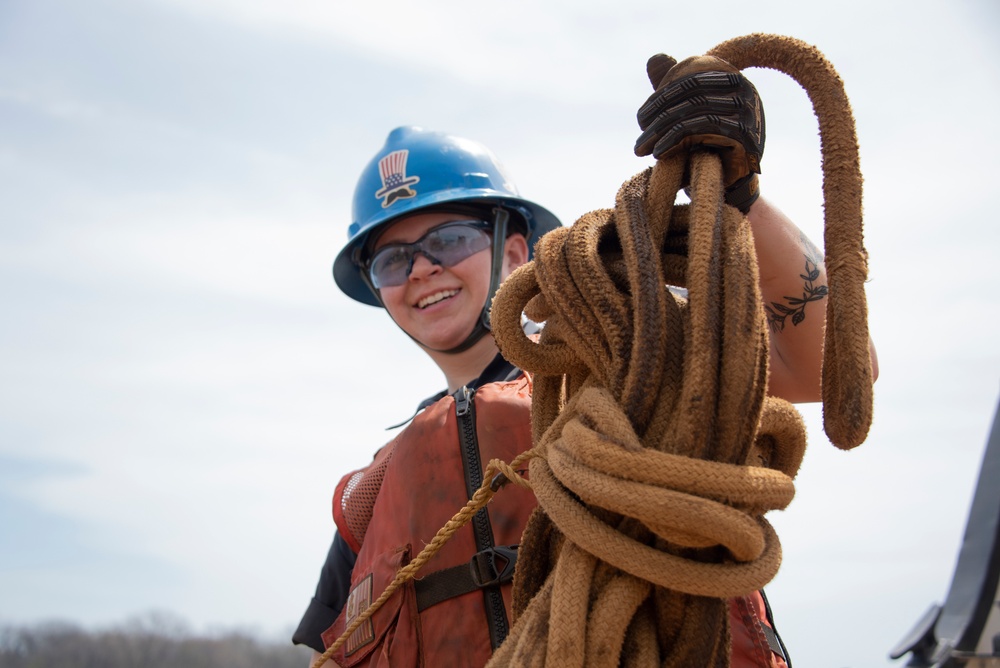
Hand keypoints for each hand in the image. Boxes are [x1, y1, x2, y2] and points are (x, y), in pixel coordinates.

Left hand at [635, 54, 764, 211]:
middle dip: (659, 114)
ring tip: (642, 148)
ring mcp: (749, 110)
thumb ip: (673, 87)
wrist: (731, 183)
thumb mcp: (687, 113)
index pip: (690, 78)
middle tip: (639, 135)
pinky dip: (674, 140)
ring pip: (694, 110)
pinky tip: (658, 153)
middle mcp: (746, 88)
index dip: (662, 97)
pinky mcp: (746, 133)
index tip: (641, 118)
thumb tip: (655, 57)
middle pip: (691, 93)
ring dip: (661, 130)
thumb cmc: (707, 146)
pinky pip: (702, 128)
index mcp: (732, 78)